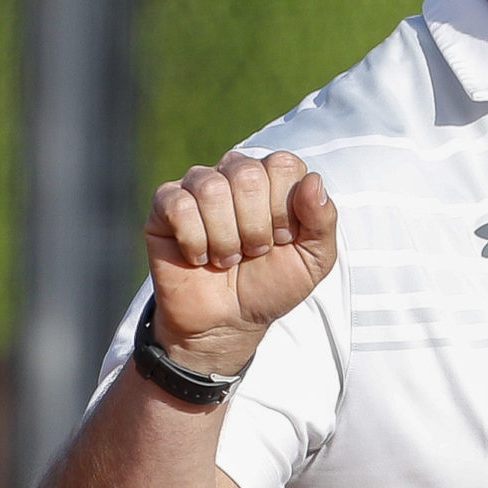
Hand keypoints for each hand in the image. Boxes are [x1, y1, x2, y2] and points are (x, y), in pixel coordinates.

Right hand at [143, 150, 337, 372]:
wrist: (228, 322)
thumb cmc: (271, 285)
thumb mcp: (313, 260)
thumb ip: (323, 220)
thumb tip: (313, 179)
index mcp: (272, 177)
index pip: (283, 164)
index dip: (285, 209)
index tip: (282, 240)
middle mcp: (234, 172)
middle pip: (247, 174)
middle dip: (256, 227)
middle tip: (253, 251)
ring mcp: (197, 185)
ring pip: (211, 189)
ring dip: (225, 239)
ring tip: (227, 258)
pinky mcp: (165, 204)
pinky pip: (179, 206)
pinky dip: (195, 242)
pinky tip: (199, 257)